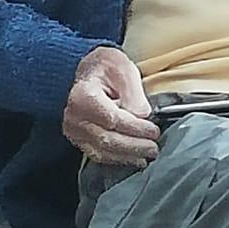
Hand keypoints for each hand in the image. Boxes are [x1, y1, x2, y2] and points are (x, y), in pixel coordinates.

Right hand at [62, 48, 159, 168]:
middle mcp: (74, 116)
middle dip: (134, 145)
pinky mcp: (79, 140)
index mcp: (83, 95)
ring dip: (128, 155)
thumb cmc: (107, 68)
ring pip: (102, 151)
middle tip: (154, 147)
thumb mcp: (124, 69)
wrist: (90, 73)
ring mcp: (74, 130)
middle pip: (106, 138)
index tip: (153, 130)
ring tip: (148, 154)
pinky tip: (134, 158)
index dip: (135, 127)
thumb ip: (133, 93)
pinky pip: (98, 155)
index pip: (111, 118)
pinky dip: (118, 158)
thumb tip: (142, 117)